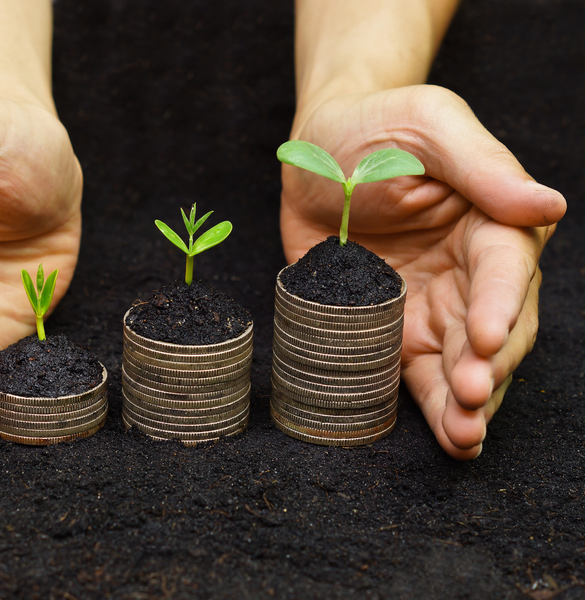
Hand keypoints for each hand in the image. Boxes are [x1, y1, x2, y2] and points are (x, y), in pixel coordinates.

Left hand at [280, 85, 565, 459]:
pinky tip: (448, 437)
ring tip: (463, 436)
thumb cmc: (377, 126)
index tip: (487, 339)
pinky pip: (417, 372)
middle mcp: (469, 272)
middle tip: (472, 398)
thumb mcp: (428, 125)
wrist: (315, 152)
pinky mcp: (394, 329)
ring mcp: (433, 305)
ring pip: (462, 362)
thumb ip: (481, 165)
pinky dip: (432, 404)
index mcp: (490, 220)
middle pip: (493, 329)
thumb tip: (545, 204)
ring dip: (467, 403)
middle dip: (487, 368)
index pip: (506, 271)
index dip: (501, 307)